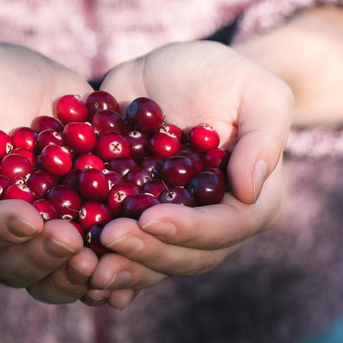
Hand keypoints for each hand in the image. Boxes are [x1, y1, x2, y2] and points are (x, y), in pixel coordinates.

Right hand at [0, 43, 97, 303]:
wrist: (8, 78)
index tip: (27, 217)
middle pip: (13, 265)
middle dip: (44, 256)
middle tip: (72, 240)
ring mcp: (38, 233)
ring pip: (54, 272)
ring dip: (79, 273)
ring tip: (105, 257)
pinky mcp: (77, 220)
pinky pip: (92, 254)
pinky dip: (112, 264)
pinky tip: (134, 260)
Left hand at [92, 41, 292, 293]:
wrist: (169, 73)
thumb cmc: (222, 77)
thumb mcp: (257, 91)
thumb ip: (264, 137)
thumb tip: (249, 190)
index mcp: (250, 202)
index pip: (225, 227)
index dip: (188, 230)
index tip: (149, 219)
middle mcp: (212, 224)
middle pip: (186, 256)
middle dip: (147, 252)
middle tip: (109, 239)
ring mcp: (172, 225)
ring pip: (152, 262)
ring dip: (121, 268)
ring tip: (88, 265)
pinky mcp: (136, 219)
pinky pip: (123, 252)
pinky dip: (103, 263)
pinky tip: (79, 270)